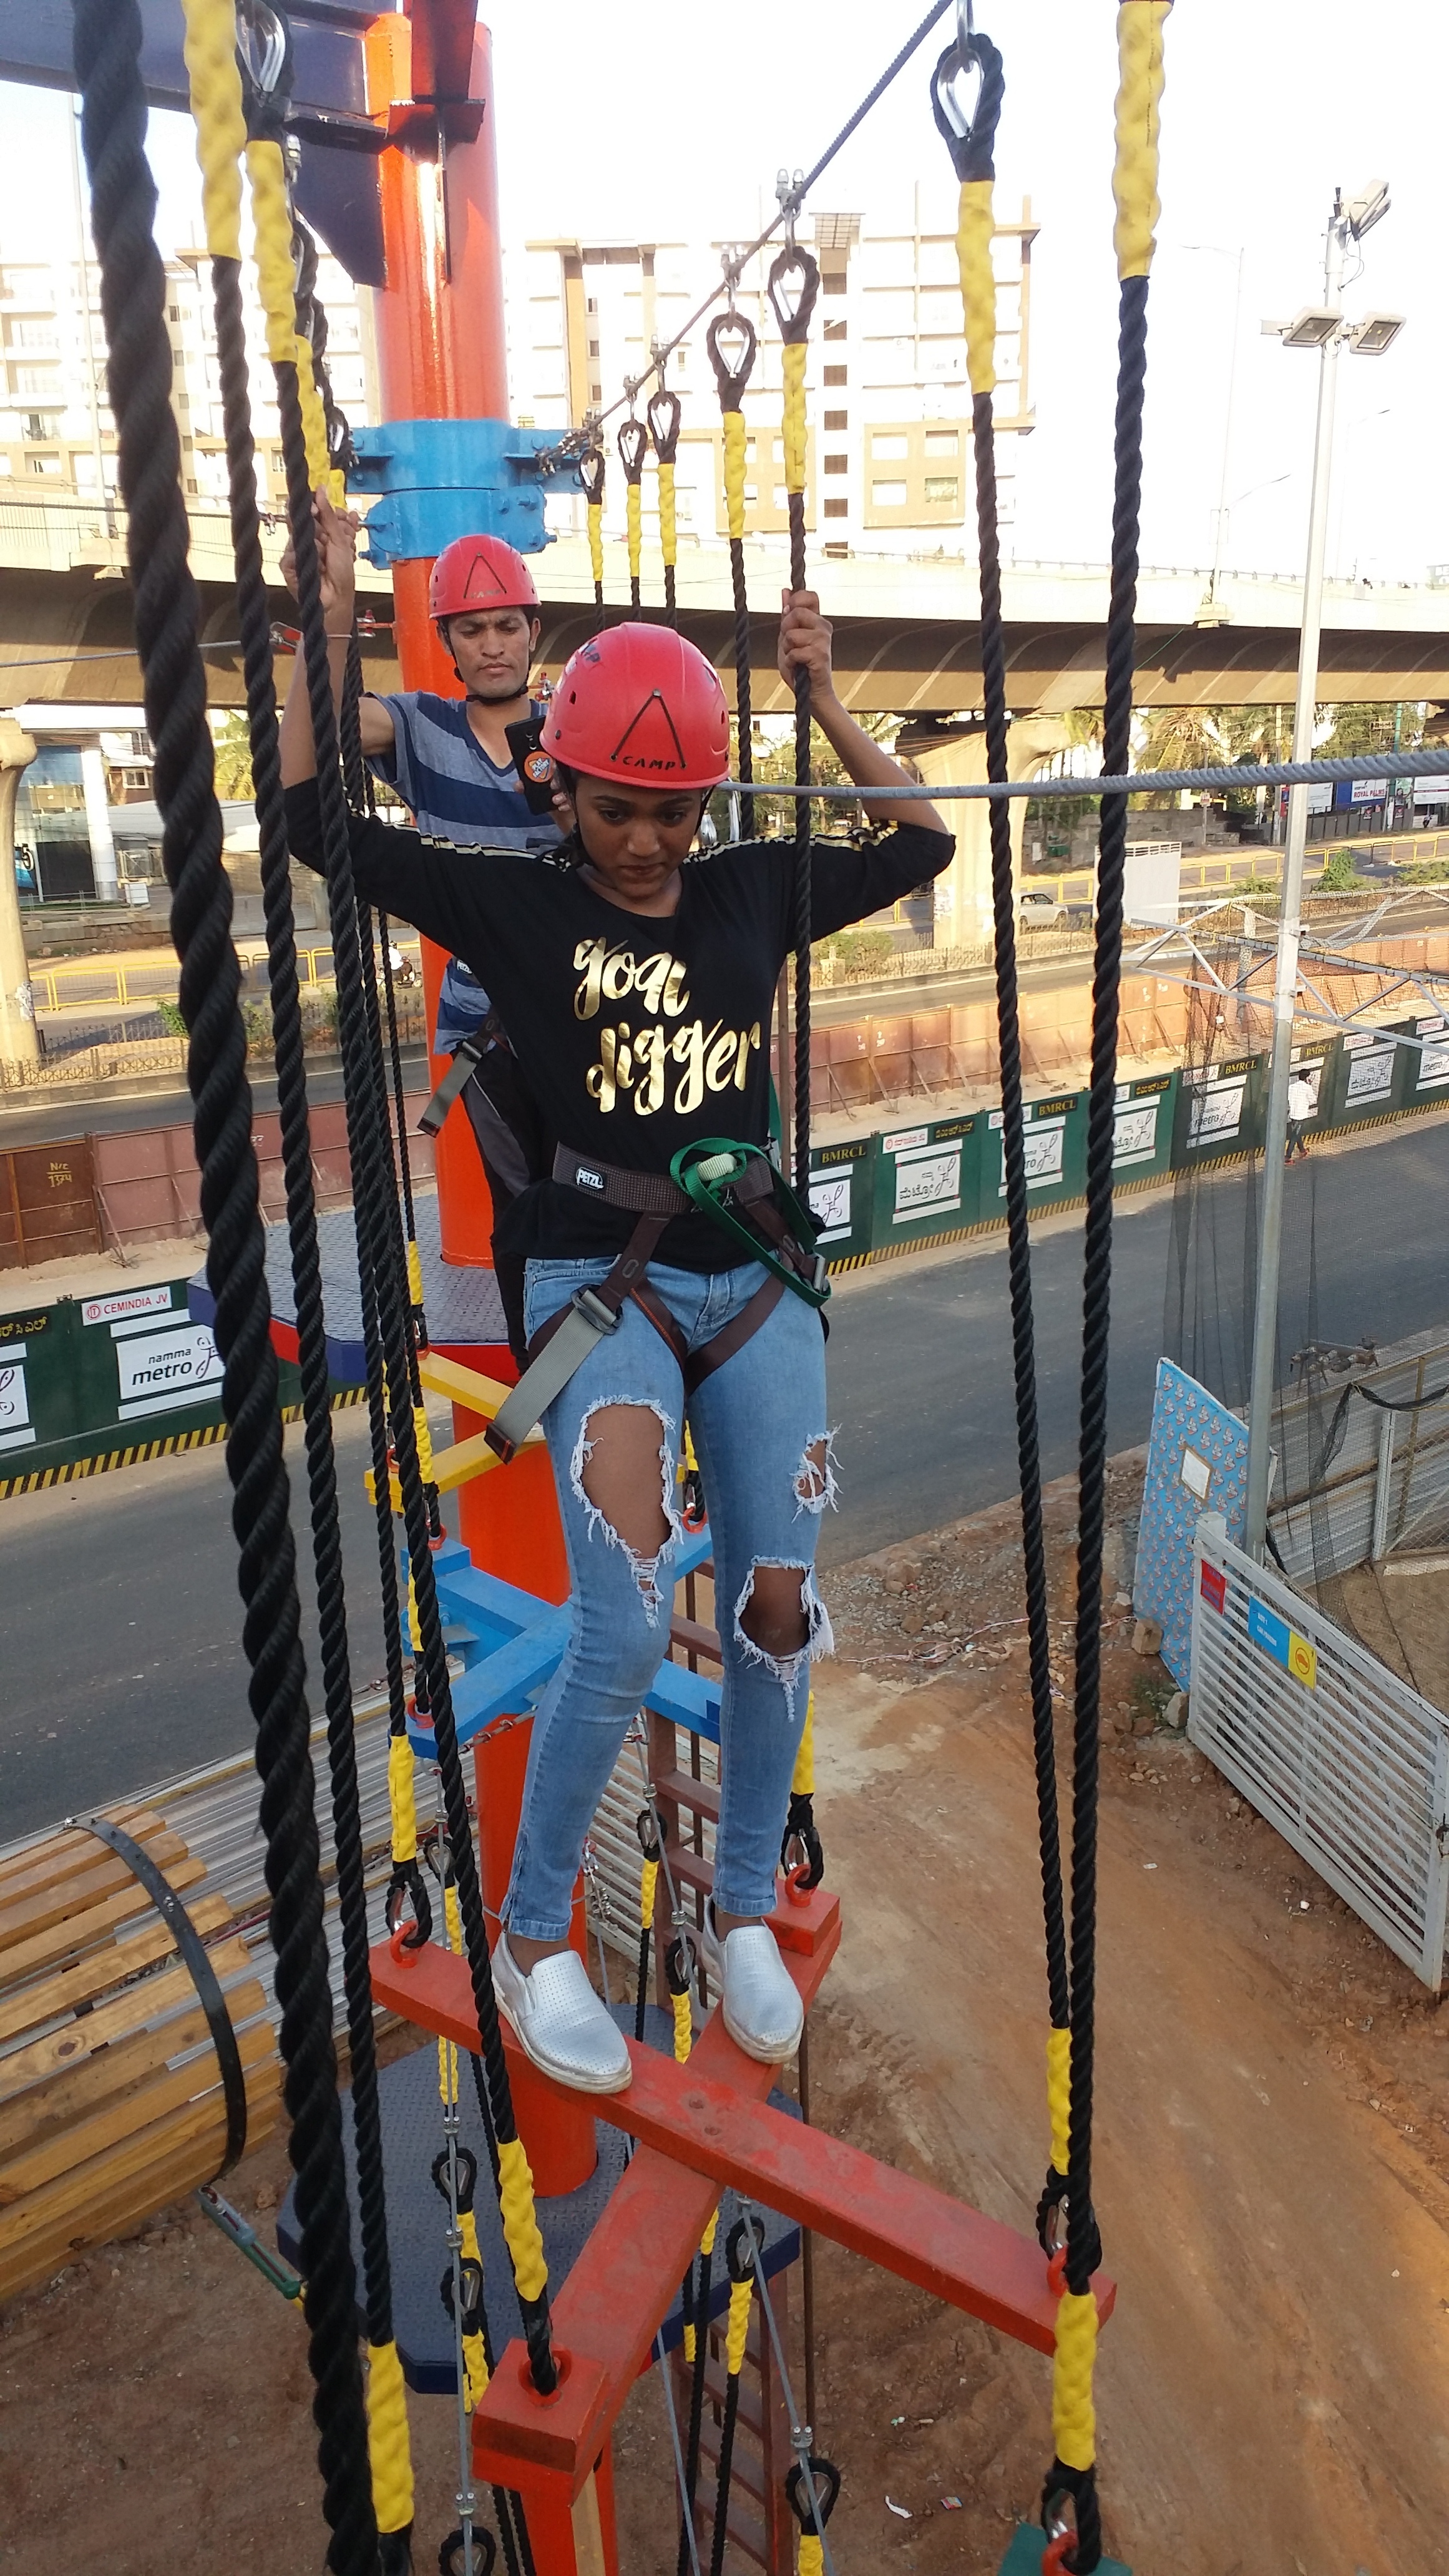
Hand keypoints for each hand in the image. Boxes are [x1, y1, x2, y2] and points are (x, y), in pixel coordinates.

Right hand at [280, 486, 360, 625]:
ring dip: (316, 548)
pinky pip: (292, 553)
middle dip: (317, 529)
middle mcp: (304, 539)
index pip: (309, 511)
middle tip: (325, 538)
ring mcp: (295, 551)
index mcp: (317, 531)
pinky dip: (308, 560)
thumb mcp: (340, 540)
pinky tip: (316, 568)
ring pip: (298, 536)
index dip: (314, 507)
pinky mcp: (287, 565)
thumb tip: (321, 490)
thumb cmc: (342, 573)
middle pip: (300, 520)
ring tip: (325, 560)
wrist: (337, 598)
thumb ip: (329, 515)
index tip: (317, 508)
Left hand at [777, 588, 836, 701]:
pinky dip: (790, 662)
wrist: (811, 694)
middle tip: (790, 645)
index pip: (809, 595)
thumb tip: (785, 590)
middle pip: (796, 612)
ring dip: (787, 649)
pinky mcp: (821, 655)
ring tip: (795, 658)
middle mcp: (823, 627)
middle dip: (785, 629)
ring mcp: (824, 641)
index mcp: (817, 620)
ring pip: (792, 634)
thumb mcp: (788, 638)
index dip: (795, 601)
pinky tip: (797, 667)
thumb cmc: (800, 667)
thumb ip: (787, 615)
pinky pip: (794, 652)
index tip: (788, 615)